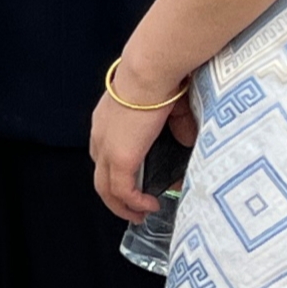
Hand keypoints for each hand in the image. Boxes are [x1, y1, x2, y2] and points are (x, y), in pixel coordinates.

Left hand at [90, 71, 198, 224]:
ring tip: (139, 216)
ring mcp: (107, 148)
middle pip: (101, 174)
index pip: (104, 152)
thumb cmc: (161, 79)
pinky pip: (122, 192)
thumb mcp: (170, 106)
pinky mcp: (119, 159)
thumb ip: (177, 126)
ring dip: (122, 206)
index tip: (134, 182)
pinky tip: (150, 207)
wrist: (149, 72)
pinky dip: (134, 204)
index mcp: (107, 119)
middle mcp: (100, 135)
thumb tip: (186, 142)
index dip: (116, 170)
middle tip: (134, 207)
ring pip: (106, 189)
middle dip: (116, 195)